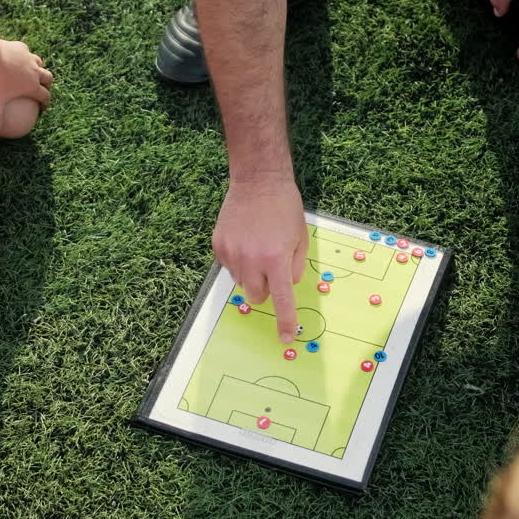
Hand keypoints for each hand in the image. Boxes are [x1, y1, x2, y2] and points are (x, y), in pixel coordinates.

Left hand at [0, 41, 53, 132]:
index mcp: (31, 86)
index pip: (45, 97)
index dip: (45, 103)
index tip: (43, 108)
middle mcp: (34, 71)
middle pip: (48, 78)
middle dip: (47, 85)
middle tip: (41, 90)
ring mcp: (28, 57)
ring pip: (40, 63)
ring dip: (38, 69)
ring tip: (30, 74)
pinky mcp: (19, 46)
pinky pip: (27, 52)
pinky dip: (26, 57)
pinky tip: (18, 58)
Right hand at [212, 179, 308, 342]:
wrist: (258, 181)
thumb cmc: (284, 208)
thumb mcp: (301, 239)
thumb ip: (295, 268)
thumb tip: (286, 287)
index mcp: (276, 259)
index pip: (281, 299)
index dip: (284, 321)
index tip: (285, 338)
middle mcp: (251, 259)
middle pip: (255, 296)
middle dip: (265, 290)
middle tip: (271, 270)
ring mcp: (231, 252)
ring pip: (240, 282)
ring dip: (250, 274)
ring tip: (257, 247)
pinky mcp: (218, 245)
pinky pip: (228, 266)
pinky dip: (237, 261)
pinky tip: (244, 240)